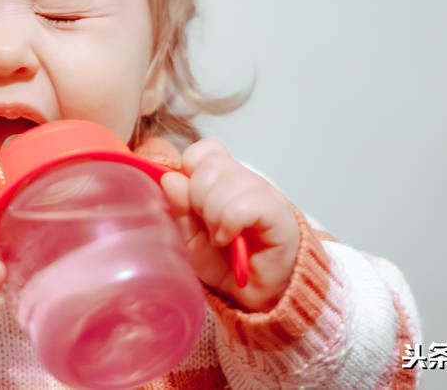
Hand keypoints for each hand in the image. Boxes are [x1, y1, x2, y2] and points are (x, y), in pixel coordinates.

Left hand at [160, 138, 298, 311]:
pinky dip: (229, 224)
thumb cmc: (224, 264)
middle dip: (198, 200)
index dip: (190, 169)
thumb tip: (169, 178)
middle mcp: (246, 179)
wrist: (254, 296)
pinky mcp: (277, 212)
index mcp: (224, 178)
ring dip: (213, 216)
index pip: (206, 150)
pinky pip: (243, 205)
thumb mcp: (190, 237)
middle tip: (207, 226)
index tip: (189, 201)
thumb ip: (179, 207)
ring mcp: (264, 192)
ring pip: (225, 183)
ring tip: (219, 238)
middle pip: (210, 166)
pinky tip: (229, 239)